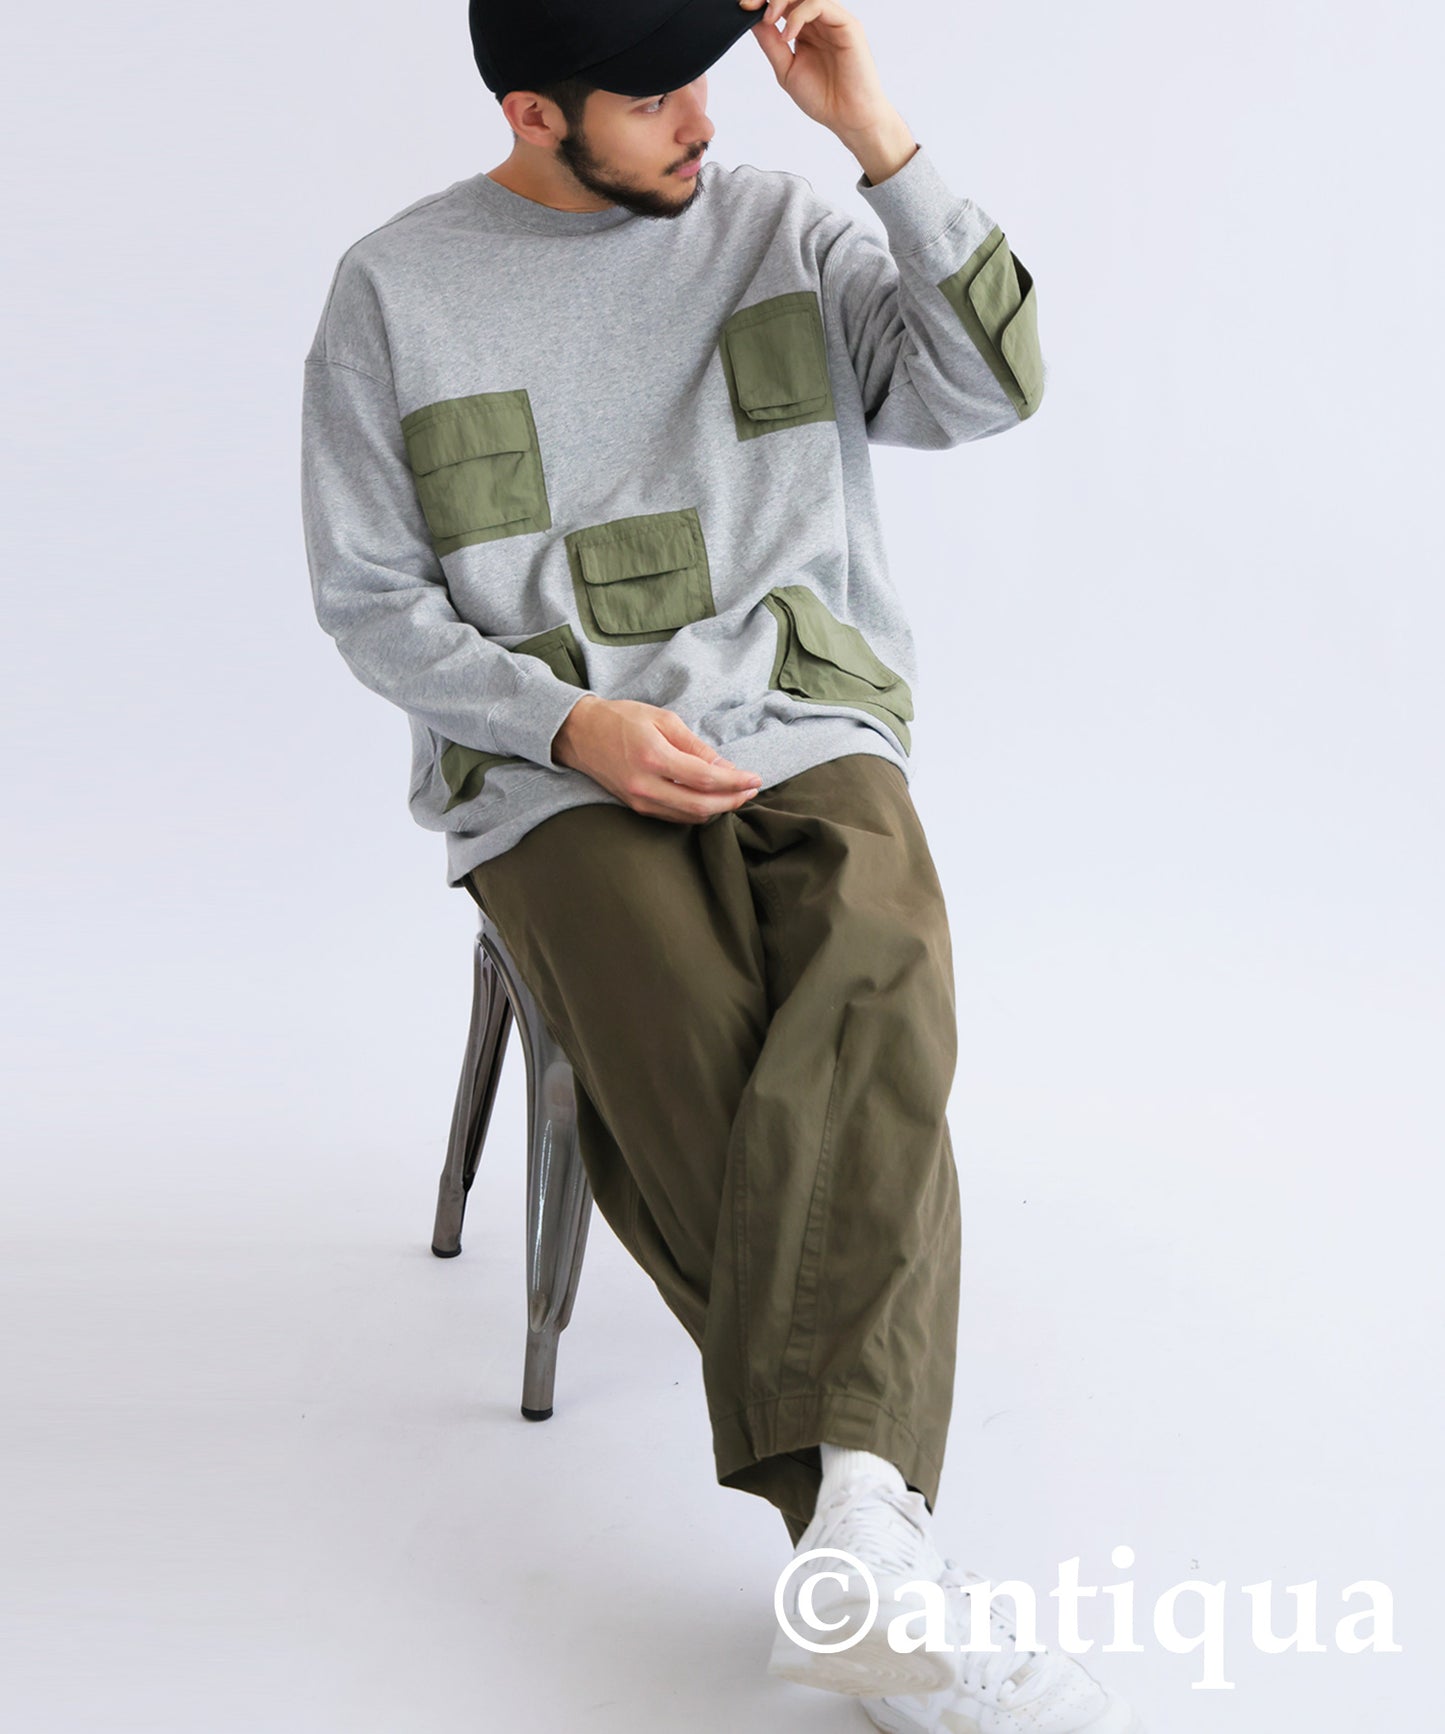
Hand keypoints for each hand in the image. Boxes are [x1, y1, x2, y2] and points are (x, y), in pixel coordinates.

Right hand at [552, 693, 763, 822]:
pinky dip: (697, 811)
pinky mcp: (636, 807)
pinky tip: (709, 799)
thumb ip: (696, 746)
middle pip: (700, 806)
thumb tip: (725, 767)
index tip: (755, 779)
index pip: (705, 779)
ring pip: (689, 817)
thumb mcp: (663, 720)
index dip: (735, 782)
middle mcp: (645, 785)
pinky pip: (674, 816)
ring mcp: (639, 801)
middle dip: (732, 800)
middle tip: (751, 790)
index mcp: (653, 757)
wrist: (580, 733)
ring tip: (735, 794)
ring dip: (717, 809)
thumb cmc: (622, 719)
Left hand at [737, 0, 915, 175]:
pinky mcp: (847, 24)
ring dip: (781, 1)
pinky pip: (820, 4)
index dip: (762, 1)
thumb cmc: (822, 98)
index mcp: (805, 29)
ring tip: (769, 21)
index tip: (743, 7)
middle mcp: (820, 20)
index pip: (782, 3)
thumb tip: (752, 19)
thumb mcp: (786, 69)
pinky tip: (788, 35)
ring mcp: (834, 20)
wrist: (848, 118)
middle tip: (750, 6)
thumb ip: (771, 43)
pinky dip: (799, 15)